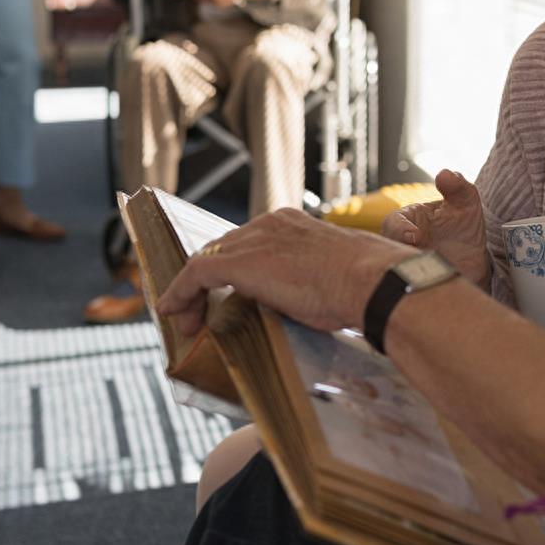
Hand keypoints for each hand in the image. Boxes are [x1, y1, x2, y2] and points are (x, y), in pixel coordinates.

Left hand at [158, 208, 411, 337]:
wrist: (371, 281)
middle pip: (223, 248)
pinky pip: (196, 274)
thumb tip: (315, 304)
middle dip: (206, 281)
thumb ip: (312, 282)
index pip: (249, 243)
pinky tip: (172, 313)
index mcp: (292, 224)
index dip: (231, 268)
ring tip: (187, 320)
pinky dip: (180, 293)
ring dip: (191, 293)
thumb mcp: (334, 277)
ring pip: (206, 261)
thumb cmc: (364, 285)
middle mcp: (269, 224)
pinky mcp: (239, 262)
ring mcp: (253, 240)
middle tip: (199, 310)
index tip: (227, 294)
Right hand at [382, 169, 490, 285]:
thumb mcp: (466, 203)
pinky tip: (433, 289)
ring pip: (395, 274)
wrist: (474, 264)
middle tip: (420, 258)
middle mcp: (401, 245)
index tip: (415, 236)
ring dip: (410, 274)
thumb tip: (445, 173)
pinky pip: (408, 293)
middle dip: (401, 255)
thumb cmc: (463, 227)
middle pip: (388, 252)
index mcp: (407, 221)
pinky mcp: (414, 290)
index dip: (400, 230)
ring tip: (429, 274)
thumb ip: (458, 186)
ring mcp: (407, 268)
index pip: (393, 223)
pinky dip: (418, 292)